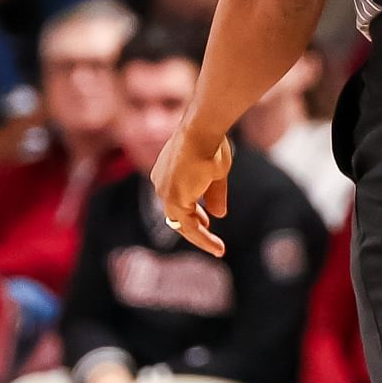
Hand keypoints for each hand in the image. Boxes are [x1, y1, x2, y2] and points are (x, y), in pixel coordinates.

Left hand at [152, 122, 232, 255]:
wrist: (202, 133)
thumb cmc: (211, 146)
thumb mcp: (215, 174)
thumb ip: (215, 195)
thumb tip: (219, 214)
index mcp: (168, 174)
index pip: (178, 200)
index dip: (194, 213)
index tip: (208, 220)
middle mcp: (162, 185)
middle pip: (177, 215)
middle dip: (196, 227)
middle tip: (211, 239)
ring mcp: (165, 193)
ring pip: (181, 224)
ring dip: (201, 238)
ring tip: (218, 249)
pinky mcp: (174, 201)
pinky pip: (189, 226)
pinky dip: (202, 238)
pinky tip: (216, 246)